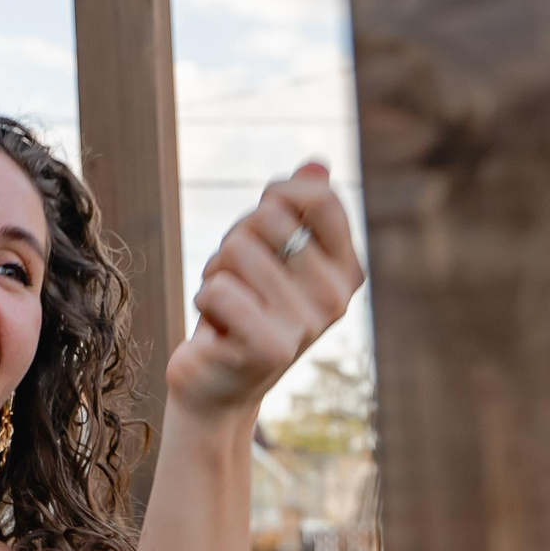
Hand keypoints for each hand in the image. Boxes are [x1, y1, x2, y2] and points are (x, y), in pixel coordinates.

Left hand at [170, 164, 364, 417]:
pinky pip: (217, 288)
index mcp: (346, 270)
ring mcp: (307, 324)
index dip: (278, 194)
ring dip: (215, 273)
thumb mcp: (272, 257)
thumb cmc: (243, 310)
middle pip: (267, 218)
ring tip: (227, 306)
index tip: (261, 218)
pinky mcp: (270, 348)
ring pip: (236, 250)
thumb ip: (296, 210)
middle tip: (238, 280)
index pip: (320, 199)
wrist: (218, 387)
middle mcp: (336, 297)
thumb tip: (316, 163)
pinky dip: (204, 302)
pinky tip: (217, 330)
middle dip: (235, 241)